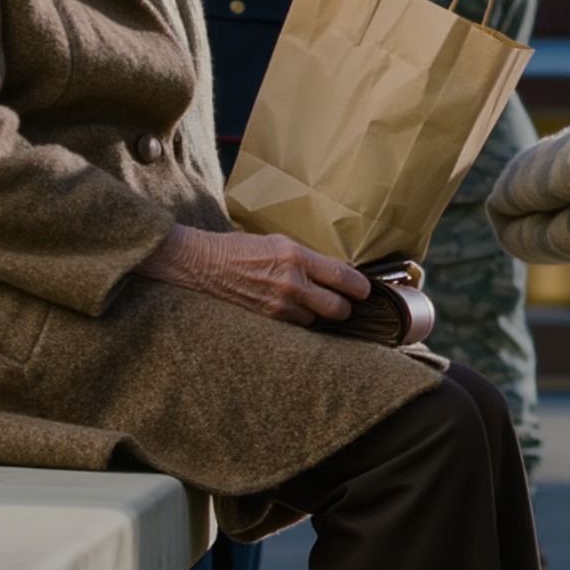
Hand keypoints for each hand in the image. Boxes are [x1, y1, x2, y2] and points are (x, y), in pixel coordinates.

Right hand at [138, 223, 369, 325]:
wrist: (203, 264)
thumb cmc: (241, 249)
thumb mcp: (279, 243)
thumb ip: (309, 259)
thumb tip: (338, 273)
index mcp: (297, 257)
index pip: (343, 278)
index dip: (361, 288)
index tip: (365, 291)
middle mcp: (291, 283)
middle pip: (338, 308)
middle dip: (345, 308)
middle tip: (343, 302)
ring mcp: (279, 305)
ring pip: (317, 320)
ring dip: (318, 315)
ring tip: (309, 303)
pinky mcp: (267, 320)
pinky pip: (297, 327)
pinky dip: (300, 321)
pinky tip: (293, 311)